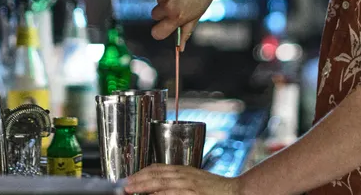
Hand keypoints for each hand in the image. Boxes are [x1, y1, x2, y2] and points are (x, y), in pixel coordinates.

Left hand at [125, 164, 241, 194]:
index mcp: (183, 170)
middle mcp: (183, 175)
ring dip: (143, 186)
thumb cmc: (215, 189)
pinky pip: (171, 194)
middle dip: (137, 179)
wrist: (236, 191)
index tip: (129, 178)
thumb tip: (159, 188)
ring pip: (160, 183)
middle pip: (155, 175)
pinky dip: (159, 194)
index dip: (141, 173)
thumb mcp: (194, 179)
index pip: (157, 168)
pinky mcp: (192, 194)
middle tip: (124, 185)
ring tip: (130, 190)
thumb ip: (178, 181)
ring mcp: (187, 185)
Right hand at [151, 0, 230, 49]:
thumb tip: (181, 47)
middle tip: (179, 5)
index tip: (165, 27)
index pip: (157, 33)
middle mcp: (167, 5)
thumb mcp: (198, 12)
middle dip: (163, 12)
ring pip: (158, 0)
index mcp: (177, 16)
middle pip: (155, 15)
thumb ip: (186, 30)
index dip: (159, 31)